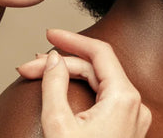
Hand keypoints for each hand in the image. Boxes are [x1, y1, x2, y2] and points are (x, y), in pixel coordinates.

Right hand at [17, 29, 150, 137]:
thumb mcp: (58, 124)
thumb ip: (53, 85)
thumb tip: (53, 59)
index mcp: (125, 98)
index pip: (100, 53)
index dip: (71, 39)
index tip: (48, 34)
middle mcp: (135, 106)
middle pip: (97, 69)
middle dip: (61, 64)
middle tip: (27, 67)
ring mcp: (133, 119)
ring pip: (100, 84)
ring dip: (69, 78)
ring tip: (37, 76)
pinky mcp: (126, 130)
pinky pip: (104, 100)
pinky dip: (81, 93)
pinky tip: (59, 91)